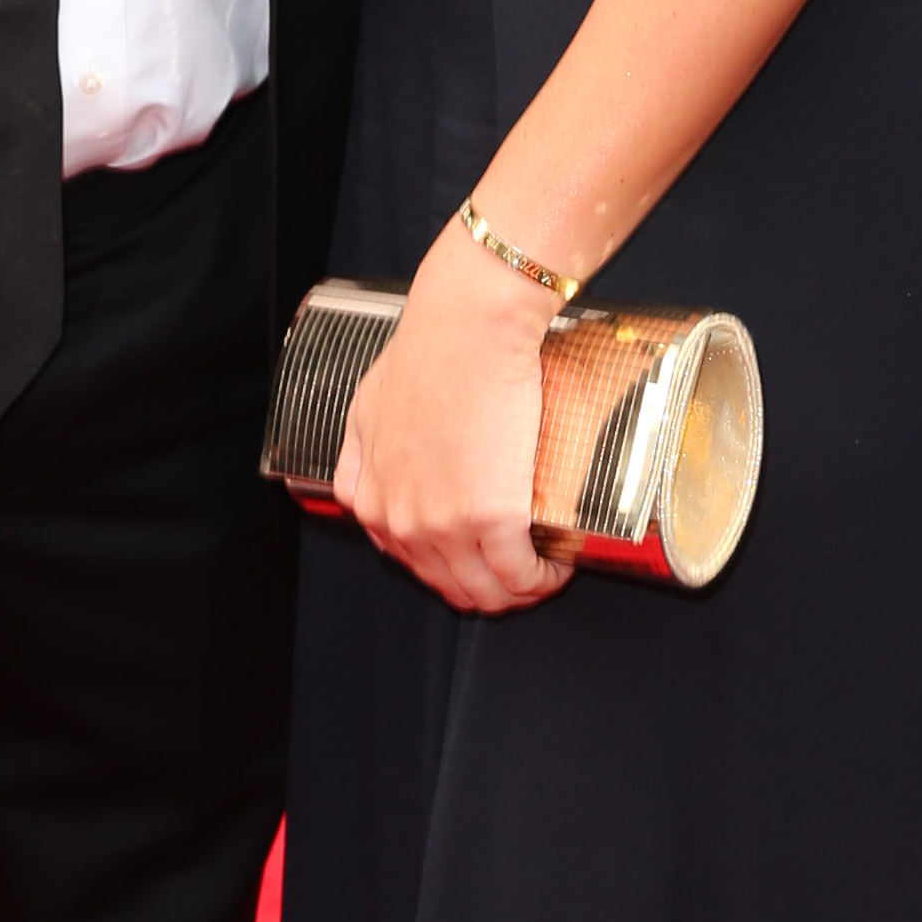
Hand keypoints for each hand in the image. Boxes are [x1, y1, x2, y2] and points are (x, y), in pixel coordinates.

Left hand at [334, 223, 570, 614]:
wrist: (469, 327)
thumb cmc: (429, 350)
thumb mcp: (368, 403)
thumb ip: (362, 447)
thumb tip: (373, 463)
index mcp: (370, 500)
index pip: (412, 564)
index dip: (454, 565)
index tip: (483, 549)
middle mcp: (399, 523)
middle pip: (451, 587)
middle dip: (491, 586)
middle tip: (524, 563)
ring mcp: (441, 526)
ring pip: (488, 593)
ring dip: (522, 589)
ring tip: (547, 566)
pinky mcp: (489, 521)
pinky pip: (521, 576)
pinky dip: (545, 578)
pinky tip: (560, 561)